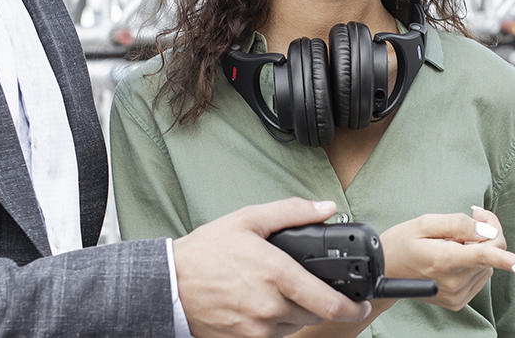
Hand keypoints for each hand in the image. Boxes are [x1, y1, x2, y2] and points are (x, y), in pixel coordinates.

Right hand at [172, 198, 370, 337]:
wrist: (171, 283)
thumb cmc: (206, 251)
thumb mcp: (247, 219)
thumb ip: (290, 212)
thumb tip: (324, 208)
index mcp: (275, 273)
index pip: (328, 302)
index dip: (352, 307)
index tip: (361, 303)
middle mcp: (271, 305)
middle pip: (315, 314)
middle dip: (320, 302)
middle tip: (311, 288)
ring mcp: (259, 329)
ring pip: (296, 326)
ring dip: (297, 311)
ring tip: (276, 290)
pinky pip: (275, 336)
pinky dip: (276, 322)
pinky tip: (260, 303)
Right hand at [380, 210, 514, 311]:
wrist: (384, 270)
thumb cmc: (399, 243)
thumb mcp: (421, 223)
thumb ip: (455, 224)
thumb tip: (485, 229)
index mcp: (444, 260)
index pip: (483, 256)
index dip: (503, 256)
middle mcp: (454, 282)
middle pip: (489, 256)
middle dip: (486, 233)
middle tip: (473, 215)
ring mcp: (457, 294)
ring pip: (486, 266)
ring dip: (477, 249)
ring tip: (451, 241)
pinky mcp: (458, 301)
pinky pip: (479, 278)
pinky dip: (473, 263)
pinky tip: (453, 255)